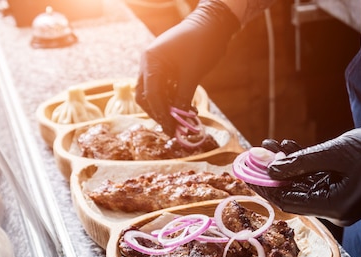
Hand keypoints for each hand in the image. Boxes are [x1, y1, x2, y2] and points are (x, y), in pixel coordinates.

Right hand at [135, 0, 238, 133]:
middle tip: (173, 128)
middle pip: (146, 96)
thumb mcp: (192, 74)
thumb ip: (183, 97)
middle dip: (159, 112)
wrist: (213, 24)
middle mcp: (149, 63)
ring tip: (184, 120)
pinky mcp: (167, 67)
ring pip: (155, 93)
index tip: (170, 128)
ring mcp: (156, 65)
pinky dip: (173, 99)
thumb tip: (179, 119)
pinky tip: (186, 109)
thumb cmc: (201, 44)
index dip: (160, 113)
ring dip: (167, 107)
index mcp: (151, 61)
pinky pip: (165, 88)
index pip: (150, 94)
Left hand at [255, 119, 360, 225]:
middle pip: (294, 194)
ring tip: (269, 144)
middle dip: (274, 173)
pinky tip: (289, 147)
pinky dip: (304, 165)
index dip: (266, 186)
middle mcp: (336, 210)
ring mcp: (341, 201)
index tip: (248, 171)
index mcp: (335, 207)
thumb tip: (270, 168)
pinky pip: (318, 180)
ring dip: (288, 165)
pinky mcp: (345, 190)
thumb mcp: (337, 153)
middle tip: (255, 154)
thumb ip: (301, 161)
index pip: (288, 202)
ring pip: (305, 185)